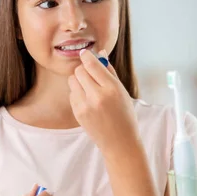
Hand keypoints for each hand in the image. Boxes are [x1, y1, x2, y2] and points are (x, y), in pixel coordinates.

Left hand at [69, 49, 161, 195]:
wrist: (120, 142)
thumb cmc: (125, 115)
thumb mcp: (123, 92)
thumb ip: (110, 71)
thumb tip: (100, 53)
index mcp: (112, 88)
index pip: (92, 64)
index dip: (87, 56)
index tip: (86, 54)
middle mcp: (97, 96)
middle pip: (79, 71)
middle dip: (84, 70)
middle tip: (91, 74)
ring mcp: (85, 106)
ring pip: (72, 81)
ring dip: (79, 81)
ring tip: (90, 89)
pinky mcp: (77, 113)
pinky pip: (72, 94)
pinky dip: (78, 93)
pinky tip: (88, 101)